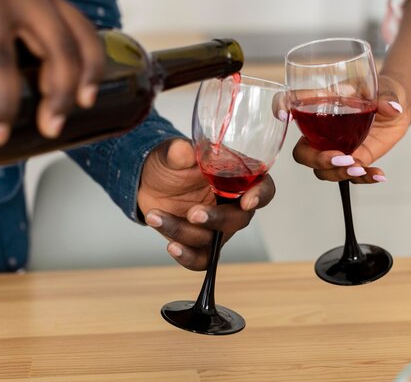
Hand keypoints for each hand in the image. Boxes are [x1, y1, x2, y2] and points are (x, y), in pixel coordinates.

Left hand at [137, 138, 275, 270]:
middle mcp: (233, 203)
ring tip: (156, 216)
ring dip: (183, 231)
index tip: (247, 202)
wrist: (148, 182)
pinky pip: (202, 259)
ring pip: (214, 240)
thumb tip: (183, 150)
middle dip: (217, 219)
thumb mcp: (171, 153)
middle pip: (239, 219)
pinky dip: (187, 257)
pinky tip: (171, 246)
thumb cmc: (170, 164)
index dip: (261, 195)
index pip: (263, 186)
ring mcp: (218, 226)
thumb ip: (179, 151)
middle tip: (193, 213)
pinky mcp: (200, 243)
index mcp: (237, 176)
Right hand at [291, 75, 409, 182]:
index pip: (291, 104)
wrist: (395, 106)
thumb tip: (392, 108)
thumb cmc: (377, 91)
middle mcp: (321, 132)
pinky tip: (378, 175)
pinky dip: (364, 179)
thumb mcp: (380, 88)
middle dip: (318, 160)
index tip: (283, 115)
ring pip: (323, 171)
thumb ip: (386, 98)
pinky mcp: (354, 160)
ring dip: (339, 174)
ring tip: (360, 168)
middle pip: (303, 153)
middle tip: (342, 158)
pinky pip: (351, 177)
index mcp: (319, 106)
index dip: (280, 107)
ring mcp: (335, 149)